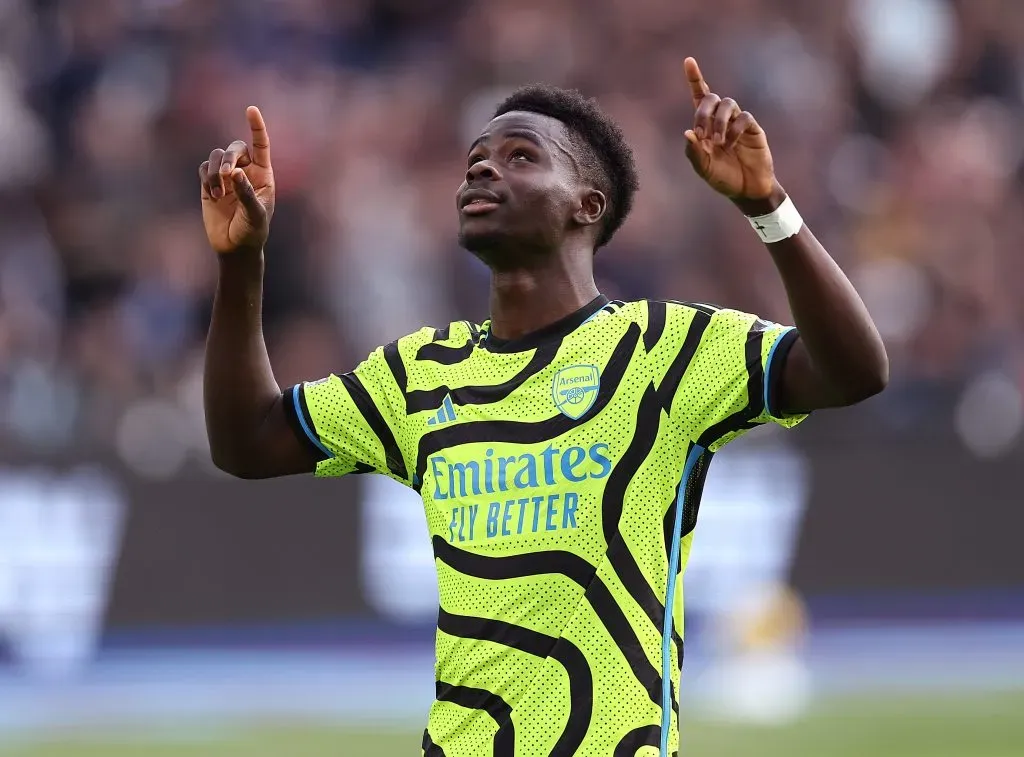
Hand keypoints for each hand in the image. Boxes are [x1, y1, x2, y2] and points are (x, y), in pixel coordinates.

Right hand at [199, 107, 274, 254]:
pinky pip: (204, 169)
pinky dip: (207, 178)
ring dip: (215, 171)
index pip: (261, 145)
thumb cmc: (252, 231)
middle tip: (227, 175)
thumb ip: (246, 192)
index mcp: (263, 174)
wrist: (235, 247)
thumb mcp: (254, 214)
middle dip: (228, 158)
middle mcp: (245, 171)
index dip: (256, 127)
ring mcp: (226, 177)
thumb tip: (235, 172)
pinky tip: (214, 195)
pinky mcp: (210, 184)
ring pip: (216, 157)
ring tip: (219, 193)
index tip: (251, 110)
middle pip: (234, 148)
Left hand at [682, 58, 775, 200]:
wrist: (747, 190)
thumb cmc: (723, 178)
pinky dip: (734, 129)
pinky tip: (731, 144)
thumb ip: (694, 152)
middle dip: (703, 112)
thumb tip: (688, 132)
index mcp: (706, 125)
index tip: (688, 61)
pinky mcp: (753, 128)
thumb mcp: (704, 168)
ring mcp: (738, 121)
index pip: (700, 96)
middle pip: (711, 98)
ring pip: (728, 103)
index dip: (695, 78)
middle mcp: (721, 119)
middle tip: (701, 133)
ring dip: (719, 122)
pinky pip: (744, 117)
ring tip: (717, 142)